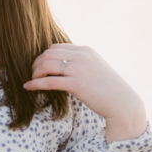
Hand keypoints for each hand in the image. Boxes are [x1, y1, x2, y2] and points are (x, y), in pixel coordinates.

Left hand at [23, 44, 146, 140]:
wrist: (123, 104)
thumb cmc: (108, 89)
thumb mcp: (95, 68)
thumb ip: (80, 62)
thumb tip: (61, 64)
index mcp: (85, 50)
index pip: (56, 47)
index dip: (43, 56)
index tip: (39, 66)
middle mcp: (82, 56)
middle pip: (48, 54)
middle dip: (36, 63)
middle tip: (33, 74)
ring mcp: (79, 69)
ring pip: (46, 65)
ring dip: (35, 73)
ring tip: (32, 80)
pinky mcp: (77, 84)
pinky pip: (49, 81)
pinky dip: (36, 83)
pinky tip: (28, 87)